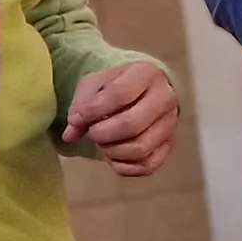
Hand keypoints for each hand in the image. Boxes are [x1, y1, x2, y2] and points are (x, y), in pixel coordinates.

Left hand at [61, 60, 178, 177]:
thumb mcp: (93, 84)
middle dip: (102, 133)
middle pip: (132, 125)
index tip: (77, 118)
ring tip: (103, 142)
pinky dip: (123, 166)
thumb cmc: (114, 86)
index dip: (93, 110)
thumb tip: (71, 133)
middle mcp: (165, 98)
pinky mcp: (169, 146)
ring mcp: (170, 124)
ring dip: (112, 151)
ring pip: (139, 149)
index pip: (119, 94)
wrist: (140, 92)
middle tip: (92, 132)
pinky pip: (146, 166)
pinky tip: (114, 155)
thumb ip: (80, 105)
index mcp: (147, 73)